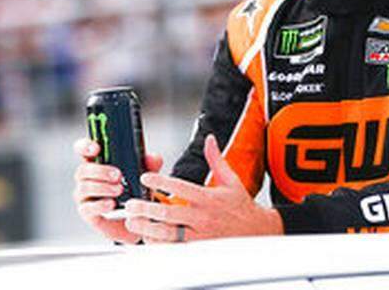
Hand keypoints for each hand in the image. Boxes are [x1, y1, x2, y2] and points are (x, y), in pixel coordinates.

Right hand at [73, 137, 162, 243]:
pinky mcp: (87, 211)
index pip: (84, 150)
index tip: (96, 148)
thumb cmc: (135, 189)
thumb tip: (153, 158)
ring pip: (84, 188)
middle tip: (118, 175)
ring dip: (102, 187)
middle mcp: (87, 178)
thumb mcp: (145, 175)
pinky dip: (100, 205)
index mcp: (98, 162)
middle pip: (82, 170)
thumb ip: (150, 165)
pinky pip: (87, 207)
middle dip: (100, 171)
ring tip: (120, 189)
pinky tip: (112, 204)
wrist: (135, 217)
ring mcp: (85, 195)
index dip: (85, 146)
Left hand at [124, 134, 282, 243]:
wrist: (256, 231)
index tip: (147, 177)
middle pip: (169, 213)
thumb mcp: (231, 180)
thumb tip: (210, 140)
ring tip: (133, 221)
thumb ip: (216, 159)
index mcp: (209, 198)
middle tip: (131, 203)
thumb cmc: (241, 207)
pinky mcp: (197, 248)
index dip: (161, 181)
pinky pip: (173, 248)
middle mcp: (203, 217)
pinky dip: (157, 243)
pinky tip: (147, 236)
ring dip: (147, 227)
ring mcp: (199, 234)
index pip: (181, 187)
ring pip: (167, 233)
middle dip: (146, 208)